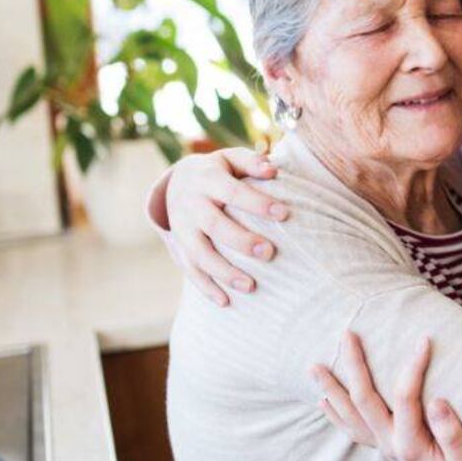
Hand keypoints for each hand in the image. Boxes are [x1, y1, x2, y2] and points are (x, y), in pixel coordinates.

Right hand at [162, 147, 288, 305]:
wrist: (177, 182)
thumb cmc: (219, 171)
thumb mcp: (230, 158)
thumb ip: (251, 162)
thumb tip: (273, 169)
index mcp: (207, 179)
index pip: (232, 191)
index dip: (256, 202)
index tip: (284, 214)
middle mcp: (191, 205)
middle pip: (214, 225)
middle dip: (241, 241)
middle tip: (270, 253)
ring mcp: (182, 228)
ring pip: (199, 254)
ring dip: (223, 272)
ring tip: (252, 286)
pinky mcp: (179, 247)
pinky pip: (190, 270)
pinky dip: (206, 287)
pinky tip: (226, 302)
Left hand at [311, 332, 461, 460]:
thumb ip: (453, 435)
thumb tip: (436, 401)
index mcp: (411, 444)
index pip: (406, 397)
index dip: (413, 366)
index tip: (424, 339)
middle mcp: (391, 444)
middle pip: (364, 399)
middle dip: (355, 365)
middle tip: (348, 334)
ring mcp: (384, 447)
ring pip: (350, 416)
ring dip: (332, 389)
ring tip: (315, 366)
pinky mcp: (386, 448)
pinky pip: (353, 431)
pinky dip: (336, 415)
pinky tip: (325, 402)